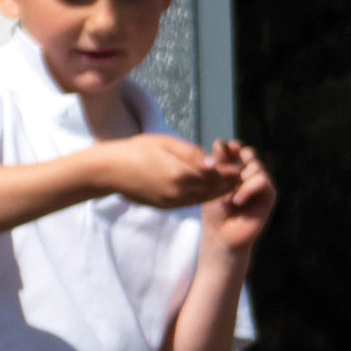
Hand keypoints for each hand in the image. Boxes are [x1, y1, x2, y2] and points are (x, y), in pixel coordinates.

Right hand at [85, 131, 228, 209]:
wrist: (108, 171)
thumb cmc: (136, 150)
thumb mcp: (167, 143)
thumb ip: (192, 153)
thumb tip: (212, 160)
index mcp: (181, 174)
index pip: (216, 175)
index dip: (230, 170)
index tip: (241, 164)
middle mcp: (179, 192)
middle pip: (214, 189)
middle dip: (229, 182)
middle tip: (242, 174)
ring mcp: (172, 202)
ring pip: (204, 198)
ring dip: (219, 191)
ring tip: (230, 182)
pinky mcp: (166, 206)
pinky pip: (191, 202)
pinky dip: (204, 196)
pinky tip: (209, 189)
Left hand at [197, 140, 278, 255]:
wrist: (221, 234)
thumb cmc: (214, 211)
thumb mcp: (212, 185)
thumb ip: (219, 166)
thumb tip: (222, 144)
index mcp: (234, 168)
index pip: (235, 148)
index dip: (228, 147)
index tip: (216, 150)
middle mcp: (249, 173)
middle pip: (248, 152)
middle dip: (236, 159)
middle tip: (223, 172)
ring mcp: (260, 183)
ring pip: (256, 166)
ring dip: (239, 180)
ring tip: (227, 197)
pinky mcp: (269, 194)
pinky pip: (263, 180)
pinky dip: (248, 189)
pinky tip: (237, 201)